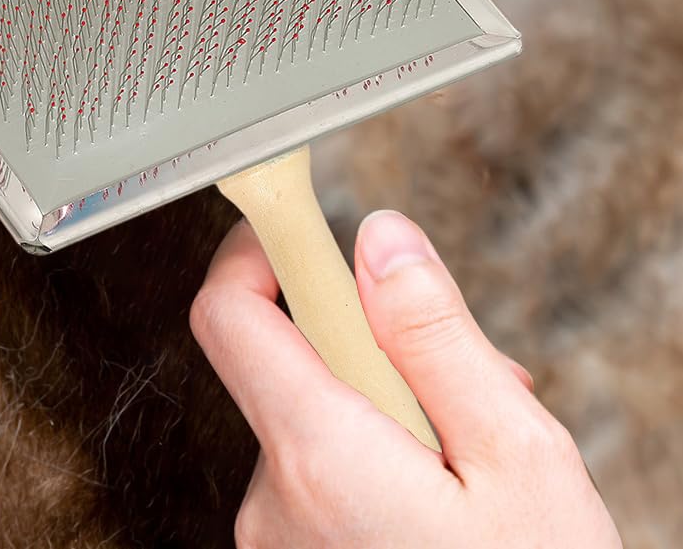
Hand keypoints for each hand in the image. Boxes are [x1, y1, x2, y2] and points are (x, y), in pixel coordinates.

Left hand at [190, 211, 621, 547]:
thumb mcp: (513, 456)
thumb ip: (434, 334)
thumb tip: (379, 241)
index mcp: (318, 457)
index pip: (228, 315)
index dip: (254, 252)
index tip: (294, 224)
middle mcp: (278, 499)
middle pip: (291, 359)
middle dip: (374, 338)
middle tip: (470, 367)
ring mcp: (283, 536)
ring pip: (316, 413)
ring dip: (389, 398)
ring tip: (478, 440)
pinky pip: (320, 466)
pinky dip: (375, 448)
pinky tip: (446, 482)